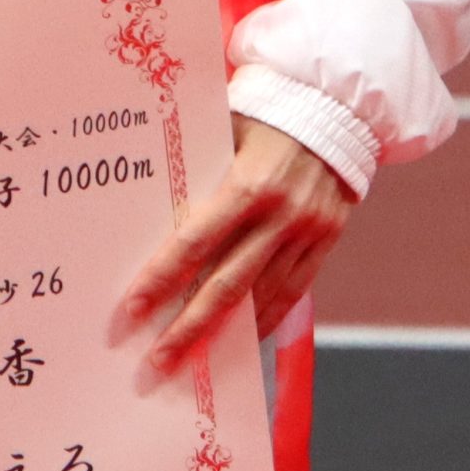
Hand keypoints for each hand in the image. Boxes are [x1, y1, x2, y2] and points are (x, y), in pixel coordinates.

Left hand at [118, 115, 352, 372]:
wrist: (337, 109)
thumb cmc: (267, 113)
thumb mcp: (226, 127)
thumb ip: (195, 163)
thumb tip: (147, 196)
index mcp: (249, 183)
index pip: (195, 242)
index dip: (161, 277)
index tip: (133, 308)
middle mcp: (279, 215)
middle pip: (225, 285)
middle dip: (187, 326)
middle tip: (155, 361)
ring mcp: (306, 232)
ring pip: (259, 297)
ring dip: (224, 333)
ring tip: (190, 361)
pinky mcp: (326, 242)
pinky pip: (293, 292)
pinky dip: (266, 319)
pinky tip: (243, 341)